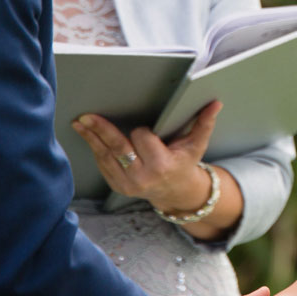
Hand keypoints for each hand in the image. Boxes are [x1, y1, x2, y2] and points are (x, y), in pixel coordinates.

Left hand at [72, 100, 221, 211]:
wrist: (175, 192)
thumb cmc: (185, 162)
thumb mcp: (197, 145)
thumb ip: (205, 123)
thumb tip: (216, 103)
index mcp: (162, 165)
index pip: (143, 139)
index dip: (141, 131)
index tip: (142, 128)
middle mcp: (142, 176)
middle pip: (118, 148)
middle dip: (101, 130)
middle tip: (86, 116)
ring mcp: (128, 184)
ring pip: (105, 156)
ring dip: (91, 138)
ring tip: (80, 122)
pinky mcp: (117, 186)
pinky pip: (103, 165)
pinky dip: (95, 149)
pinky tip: (88, 136)